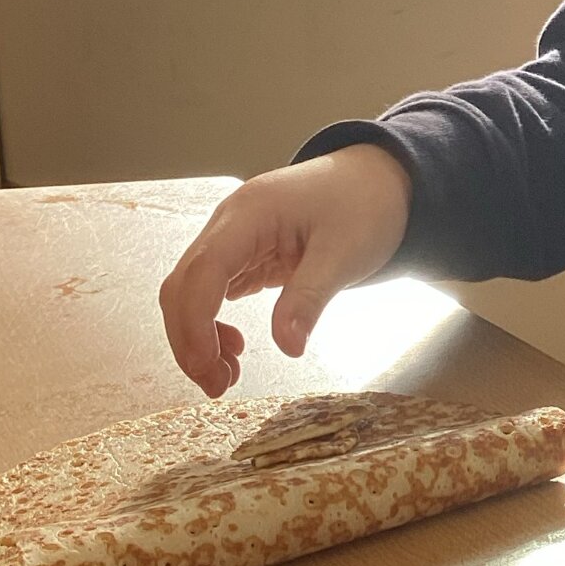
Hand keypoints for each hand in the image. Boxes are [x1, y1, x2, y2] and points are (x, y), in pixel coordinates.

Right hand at [159, 145, 412, 396]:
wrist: (381, 179)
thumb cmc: (365, 204)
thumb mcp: (345, 254)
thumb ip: (309, 297)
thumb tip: (286, 347)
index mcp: (249, 213)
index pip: (203, 270)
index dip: (196, 323)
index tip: (208, 367)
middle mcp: (229, 222)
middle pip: (184, 285)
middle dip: (189, 339)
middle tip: (217, 386)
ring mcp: (233, 237)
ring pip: (191, 291)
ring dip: (197, 336)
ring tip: (226, 376)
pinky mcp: (243, 253)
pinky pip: (211, 291)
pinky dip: (212, 324)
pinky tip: (234, 347)